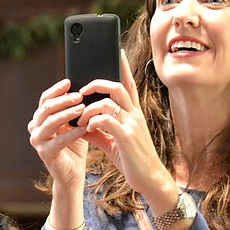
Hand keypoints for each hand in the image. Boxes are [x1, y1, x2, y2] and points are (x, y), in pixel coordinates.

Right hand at [27, 79, 88, 197]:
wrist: (72, 174)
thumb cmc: (75, 147)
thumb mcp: (74, 124)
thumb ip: (74, 109)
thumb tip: (83, 89)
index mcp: (40, 118)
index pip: (45, 99)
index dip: (56, 90)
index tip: (70, 82)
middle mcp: (35, 127)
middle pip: (47, 108)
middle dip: (64, 100)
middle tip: (80, 96)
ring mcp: (37, 141)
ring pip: (51, 122)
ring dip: (67, 114)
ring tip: (82, 109)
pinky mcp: (44, 153)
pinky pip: (60, 140)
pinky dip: (73, 133)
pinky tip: (85, 128)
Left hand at [78, 51, 176, 200]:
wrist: (150, 180)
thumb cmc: (133, 161)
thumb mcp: (114, 143)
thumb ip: (98, 131)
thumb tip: (79, 123)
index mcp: (134, 114)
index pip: (129, 83)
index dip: (123, 66)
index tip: (117, 49)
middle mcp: (135, 115)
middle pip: (117, 86)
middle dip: (96, 83)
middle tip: (82, 91)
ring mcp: (132, 125)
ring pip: (109, 101)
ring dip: (90, 107)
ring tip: (81, 118)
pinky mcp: (127, 137)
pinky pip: (106, 120)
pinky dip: (92, 121)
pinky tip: (87, 129)